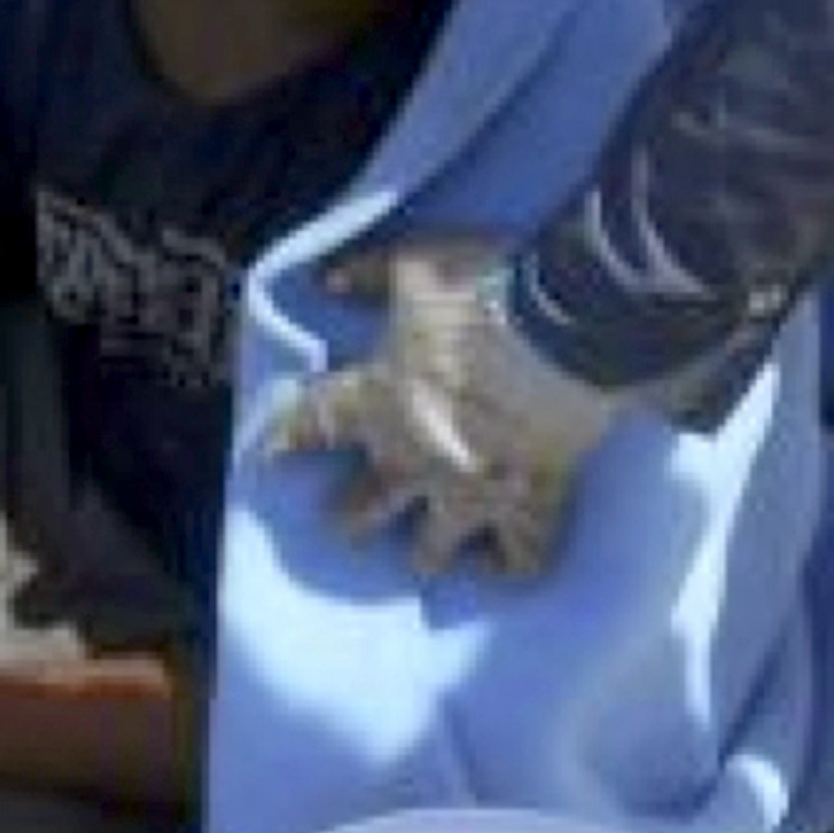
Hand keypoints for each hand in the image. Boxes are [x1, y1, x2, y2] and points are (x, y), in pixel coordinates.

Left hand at [257, 232, 629, 576]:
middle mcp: (412, 460)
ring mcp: (468, 494)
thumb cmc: (486, 294)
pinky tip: (498, 566)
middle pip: (365, 505)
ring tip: (423, 561)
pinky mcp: (527, 509)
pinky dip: (508, 566)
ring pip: (432, 546)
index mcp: (377, 401)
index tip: (270, 457)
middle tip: (344, 525)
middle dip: (351, 516)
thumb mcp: (418, 266)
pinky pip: (516, 559)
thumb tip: (328, 281)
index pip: (313, 424)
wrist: (563, 336)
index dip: (288, 439)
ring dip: (423, 553)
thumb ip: (371, 274)